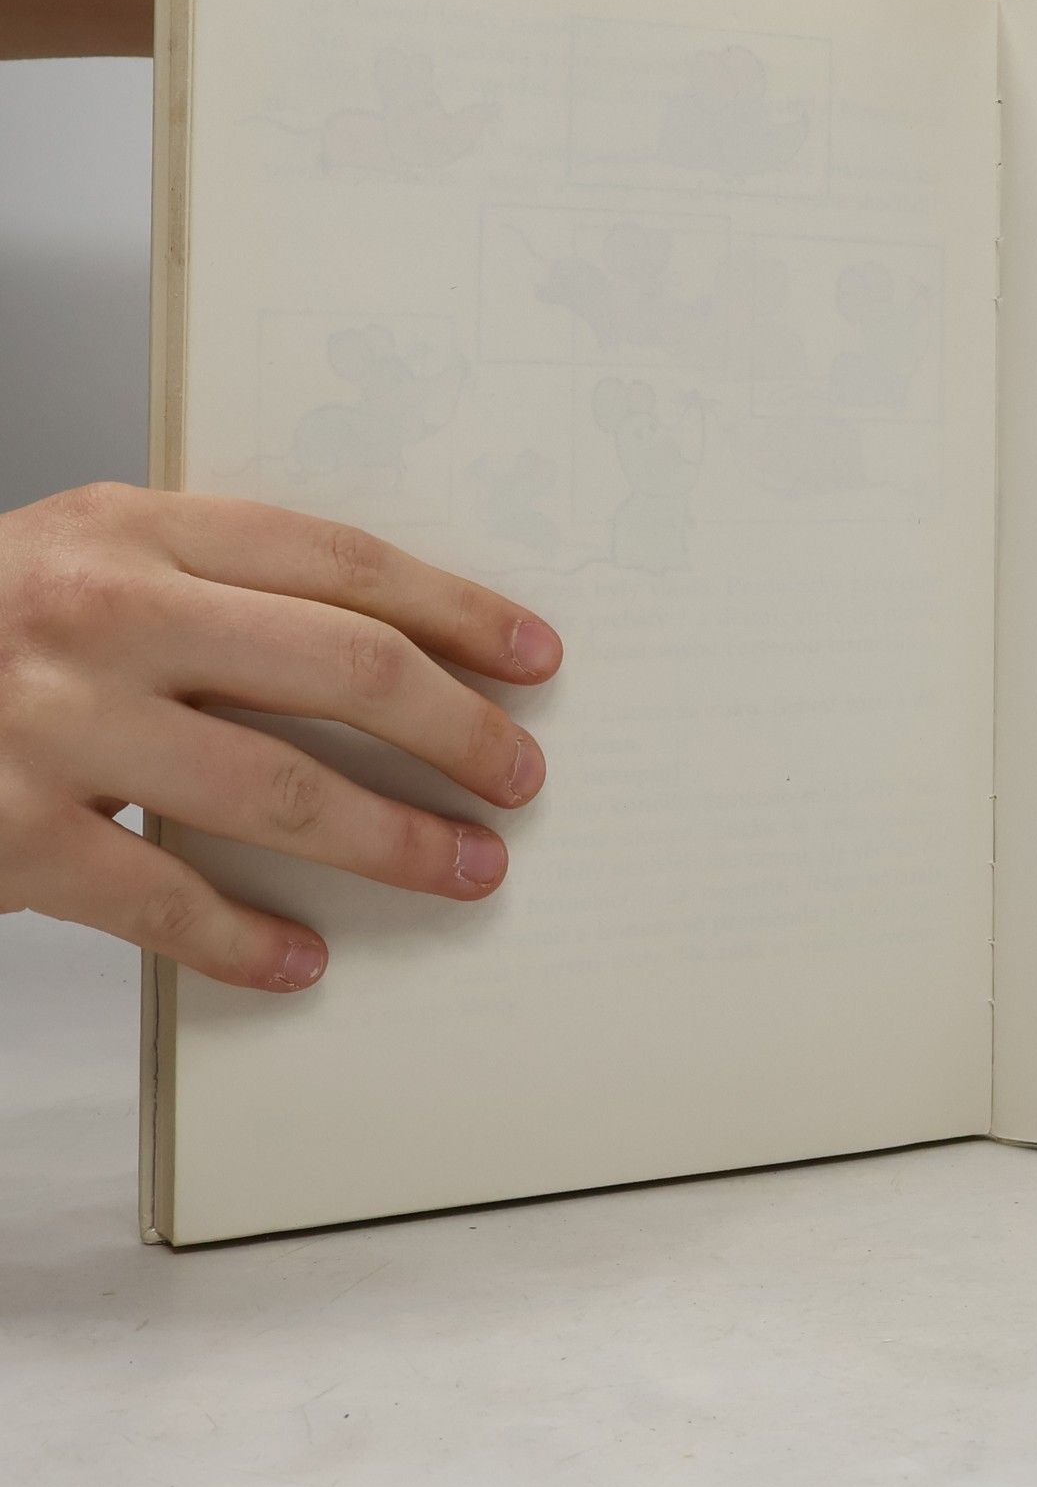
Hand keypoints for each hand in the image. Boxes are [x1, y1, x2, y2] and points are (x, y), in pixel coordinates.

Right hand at [0, 483, 561, 990]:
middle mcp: (100, 611)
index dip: (456, 609)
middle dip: (456, 728)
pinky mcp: (6, 834)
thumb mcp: (85, 559)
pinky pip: (161, 900)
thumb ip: (216, 586)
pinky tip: (302, 958)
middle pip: (340, 666)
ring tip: (466, 868)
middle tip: (520, 773)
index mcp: (132, 528)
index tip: (534, 657)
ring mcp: (49, 724)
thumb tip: (396, 654)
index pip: (340, 560)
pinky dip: (243, 940)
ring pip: (277, 789)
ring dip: (393, 840)